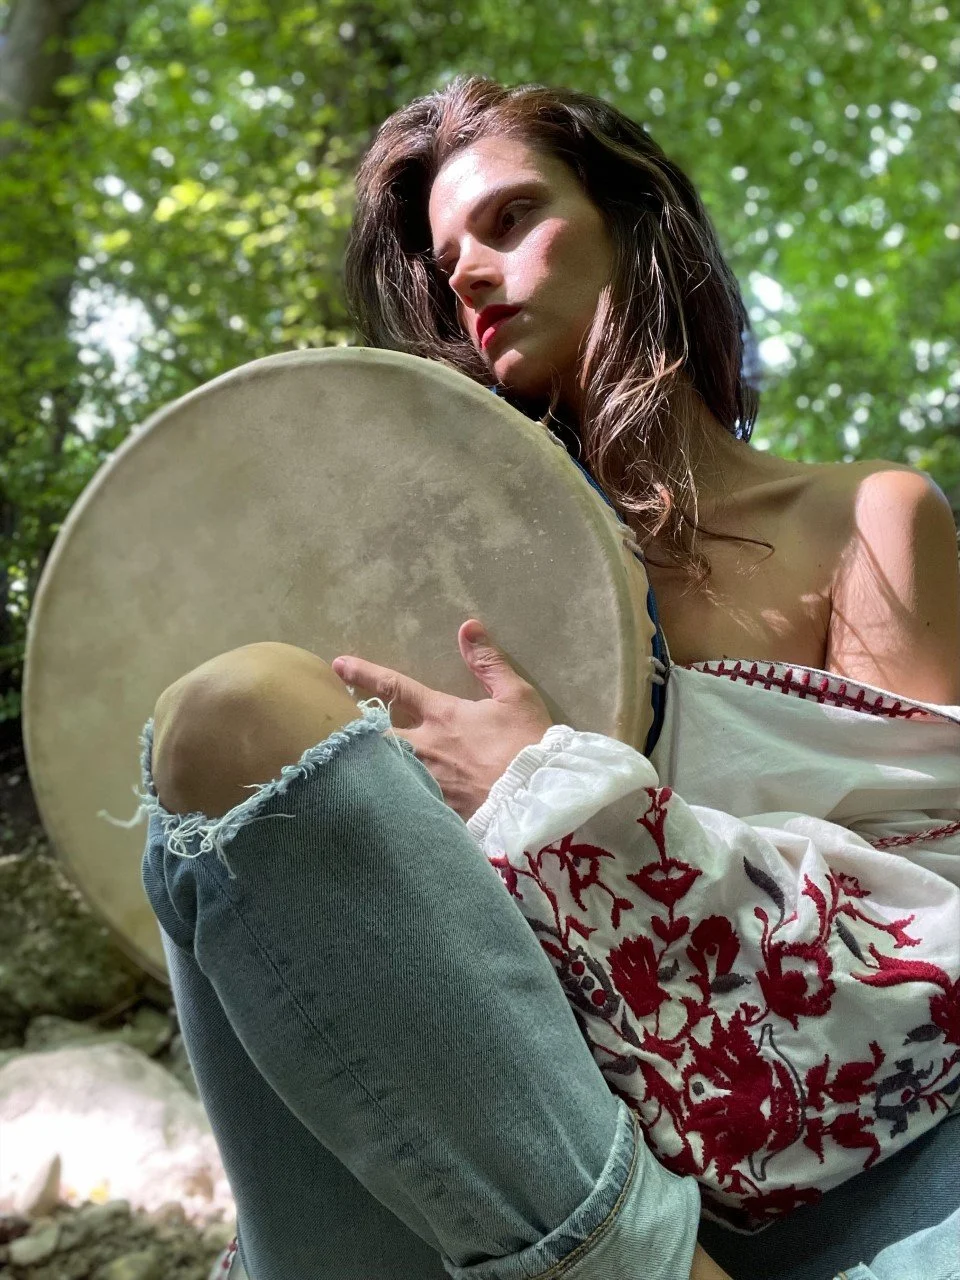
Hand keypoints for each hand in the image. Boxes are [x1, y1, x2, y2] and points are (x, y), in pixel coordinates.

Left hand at [331, 620, 554, 821]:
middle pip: (374, 736)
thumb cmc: (528, 744)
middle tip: (327, 727)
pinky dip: (386, 796)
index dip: (365, 674)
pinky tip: (374, 802)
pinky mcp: (433, 811)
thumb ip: (489, 663)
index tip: (337, 666)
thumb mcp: (516, 696)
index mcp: (442, 716)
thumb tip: (468, 627)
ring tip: (341, 764)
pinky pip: (401, 801)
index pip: (396, 688)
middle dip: (349, 730)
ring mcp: (425, 782)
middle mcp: (424, 748)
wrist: (537, 799)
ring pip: (381, 769)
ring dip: (362, 763)